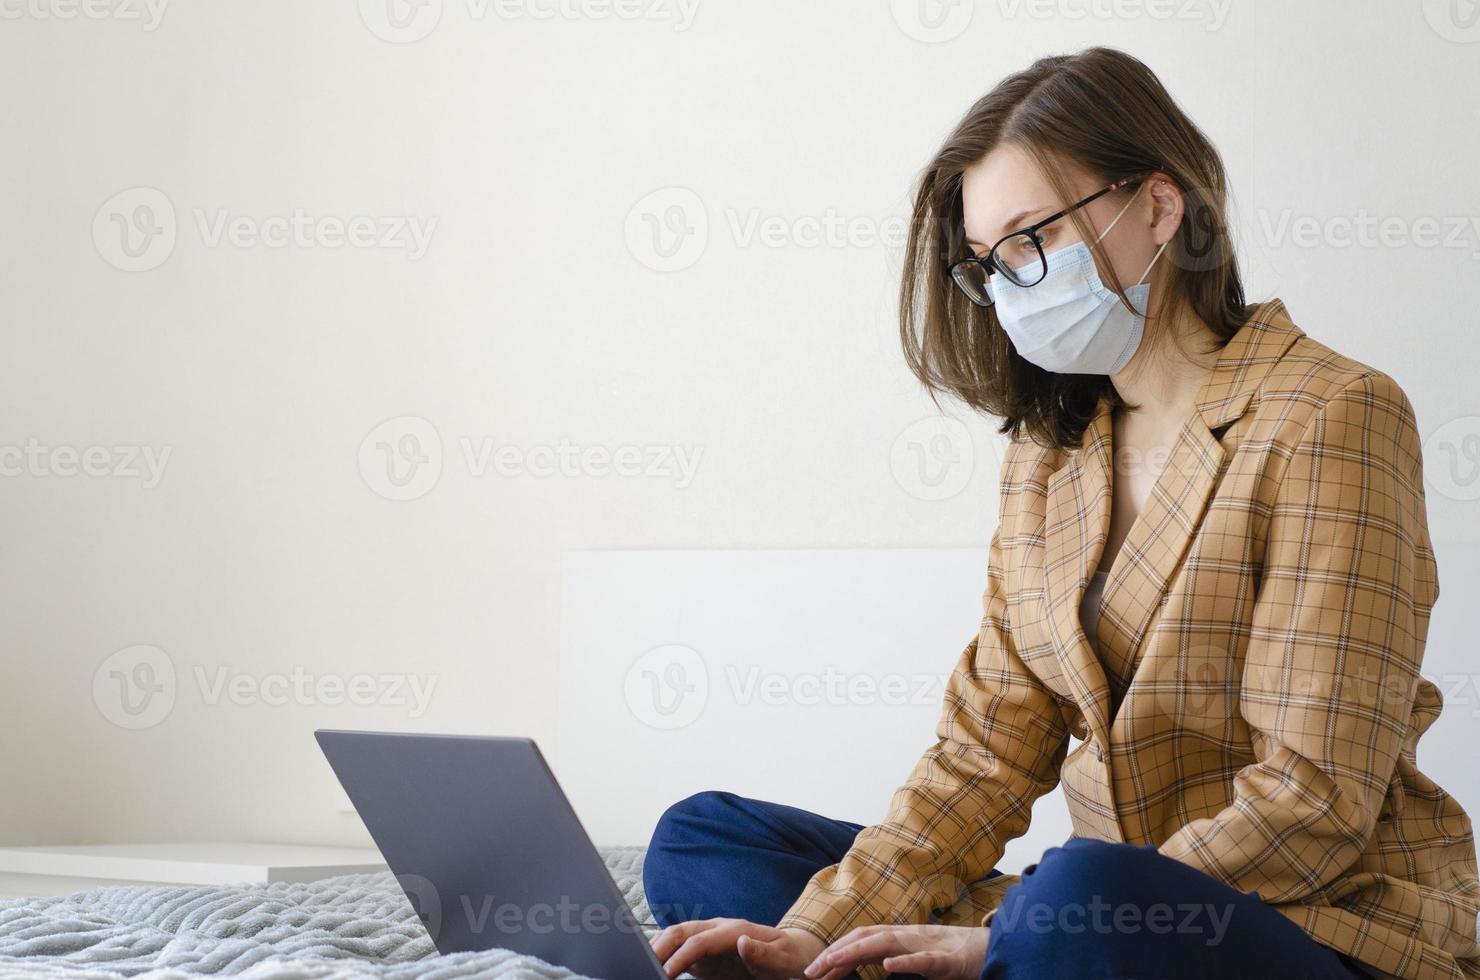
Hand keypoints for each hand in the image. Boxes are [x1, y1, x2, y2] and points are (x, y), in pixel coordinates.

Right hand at [650, 919, 824, 978]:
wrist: (792, 952)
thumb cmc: (787, 957)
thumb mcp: (781, 960)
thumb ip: (761, 954)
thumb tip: (741, 940)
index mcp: (734, 929)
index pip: (699, 941)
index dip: (680, 956)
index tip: (665, 973)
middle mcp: (718, 928)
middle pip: (680, 930)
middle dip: (659, 945)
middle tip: (643, 965)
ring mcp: (710, 937)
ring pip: (676, 935)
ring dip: (658, 946)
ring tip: (642, 964)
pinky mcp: (707, 949)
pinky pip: (682, 948)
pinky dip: (665, 954)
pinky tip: (654, 966)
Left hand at [803, 924, 988, 979]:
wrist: (990, 949)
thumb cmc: (951, 956)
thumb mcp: (913, 956)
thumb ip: (890, 956)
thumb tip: (865, 961)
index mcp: (899, 938)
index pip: (860, 940)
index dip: (835, 951)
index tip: (813, 970)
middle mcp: (907, 937)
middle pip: (864, 938)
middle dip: (835, 953)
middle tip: (811, 972)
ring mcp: (925, 946)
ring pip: (885, 943)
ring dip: (856, 952)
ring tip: (832, 962)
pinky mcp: (945, 960)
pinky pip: (922, 960)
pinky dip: (904, 961)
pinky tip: (887, 965)